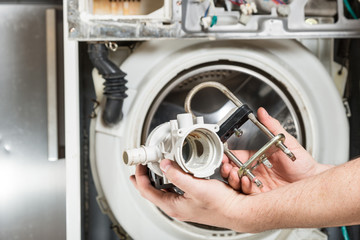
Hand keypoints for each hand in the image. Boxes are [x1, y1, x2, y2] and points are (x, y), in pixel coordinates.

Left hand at [130, 160, 251, 230]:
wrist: (236, 211)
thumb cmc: (220, 205)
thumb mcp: (196, 187)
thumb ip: (177, 175)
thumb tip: (164, 165)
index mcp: (173, 206)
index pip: (147, 191)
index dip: (140, 177)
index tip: (139, 165)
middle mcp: (176, 207)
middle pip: (151, 193)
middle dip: (143, 179)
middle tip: (139, 168)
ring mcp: (182, 205)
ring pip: (162, 191)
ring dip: (155, 180)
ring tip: (151, 170)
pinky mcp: (190, 201)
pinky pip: (173, 190)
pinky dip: (168, 181)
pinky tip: (171, 175)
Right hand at [221, 107, 332, 193]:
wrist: (313, 179)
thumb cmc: (302, 163)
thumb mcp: (287, 141)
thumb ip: (273, 126)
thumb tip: (263, 112)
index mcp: (256, 158)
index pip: (236, 157)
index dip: (227, 156)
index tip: (224, 156)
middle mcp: (254, 171)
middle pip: (233, 171)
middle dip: (226, 169)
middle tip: (227, 167)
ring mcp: (257, 183)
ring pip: (237, 183)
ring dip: (233, 179)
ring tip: (237, 174)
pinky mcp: (261, 195)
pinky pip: (246, 194)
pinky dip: (243, 188)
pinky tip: (247, 182)